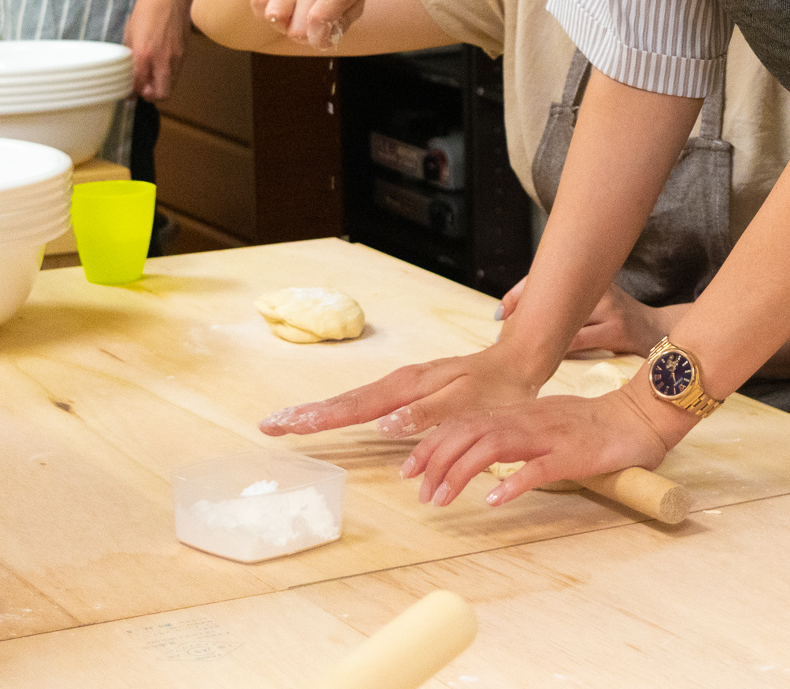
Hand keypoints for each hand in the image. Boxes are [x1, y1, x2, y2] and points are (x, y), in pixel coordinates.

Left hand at [124, 0, 190, 100]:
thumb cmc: (149, 6)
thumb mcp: (131, 30)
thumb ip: (130, 53)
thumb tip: (128, 67)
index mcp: (144, 53)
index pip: (137, 86)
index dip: (129, 93)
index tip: (126, 91)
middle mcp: (162, 59)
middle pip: (160, 94)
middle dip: (149, 96)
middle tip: (140, 89)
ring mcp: (176, 57)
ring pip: (170, 85)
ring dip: (159, 86)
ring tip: (149, 77)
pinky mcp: (184, 52)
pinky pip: (176, 72)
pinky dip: (167, 75)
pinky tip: (159, 65)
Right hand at [251, 0, 364, 50]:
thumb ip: (343, 22)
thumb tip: (323, 41)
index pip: (319, 21)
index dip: (317, 40)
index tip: (320, 40)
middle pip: (296, 28)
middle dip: (302, 36)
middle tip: (309, 26)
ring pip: (273, 16)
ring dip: (281, 25)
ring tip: (293, 16)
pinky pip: (258, 3)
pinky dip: (265, 13)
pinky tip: (280, 7)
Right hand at [258, 342, 547, 440]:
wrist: (518, 364)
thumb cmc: (496, 388)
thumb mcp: (468, 403)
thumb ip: (428, 414)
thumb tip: (385, 424)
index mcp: (409, 388)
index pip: (355, 406)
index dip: (319, 418)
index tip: (285, 423)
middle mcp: (400, 384)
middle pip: (345, 401)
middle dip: (307, 414)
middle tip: (270, 425)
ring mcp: (404, 386)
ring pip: (354, 400)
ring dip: (320, 411)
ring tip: (289, 421)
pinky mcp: (411, 390)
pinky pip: (369, 402)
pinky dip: (345, 409)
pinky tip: (334, 417)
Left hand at [402, 387, 669, 507]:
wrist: (639, 416)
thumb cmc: (594, 425)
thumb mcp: (544, 423)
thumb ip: (514, 435)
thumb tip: (482, 458)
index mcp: (520, 412)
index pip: (465, 422)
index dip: (432, 443)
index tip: (410, 469)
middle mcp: (528, 420)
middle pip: (469, 431)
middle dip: (436, 459)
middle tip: (418, 490)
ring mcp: (549, 436)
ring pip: (493, 446)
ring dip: (461, 472)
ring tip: (442, 498)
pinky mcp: (572, 454)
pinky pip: (538, 468)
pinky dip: (513, 483)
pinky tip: (494, 500)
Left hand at [498, 276, 678, 357]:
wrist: (657, 332)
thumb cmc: (617, 319)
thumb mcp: (595, 301)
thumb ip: (566, 301)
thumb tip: (516, 312)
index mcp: (591, 278)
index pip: (550, 278)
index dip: (521, 293)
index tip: (501, 312)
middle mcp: (601, 288)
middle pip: (553, 298)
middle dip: (525, 317)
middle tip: (503, 334)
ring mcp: (611, 309)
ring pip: (564, 323)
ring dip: (539, 337)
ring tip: (518, 350)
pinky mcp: (618, 331)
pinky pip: (578, 343)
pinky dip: (559, 351)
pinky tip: (546, 361)